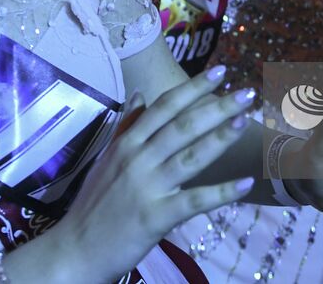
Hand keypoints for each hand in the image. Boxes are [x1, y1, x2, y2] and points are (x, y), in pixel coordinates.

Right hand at [47, 67, 256, 282]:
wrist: (75, 250)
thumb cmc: (94, 204)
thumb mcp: (106, 159)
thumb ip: (126, 126)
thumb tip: (140, 93)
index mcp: (127, 143)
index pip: (164, 108)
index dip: (193, 88)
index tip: (221, 72)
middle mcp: (138, 159)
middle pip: (183, 127)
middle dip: (217, 107)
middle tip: (247, 92)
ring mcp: (148, 187)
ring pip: (191, 156)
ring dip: (220, 137)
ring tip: (245, 121)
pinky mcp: (156, 216)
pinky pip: (194, 200)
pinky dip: (222, 192)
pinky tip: (247, 183)